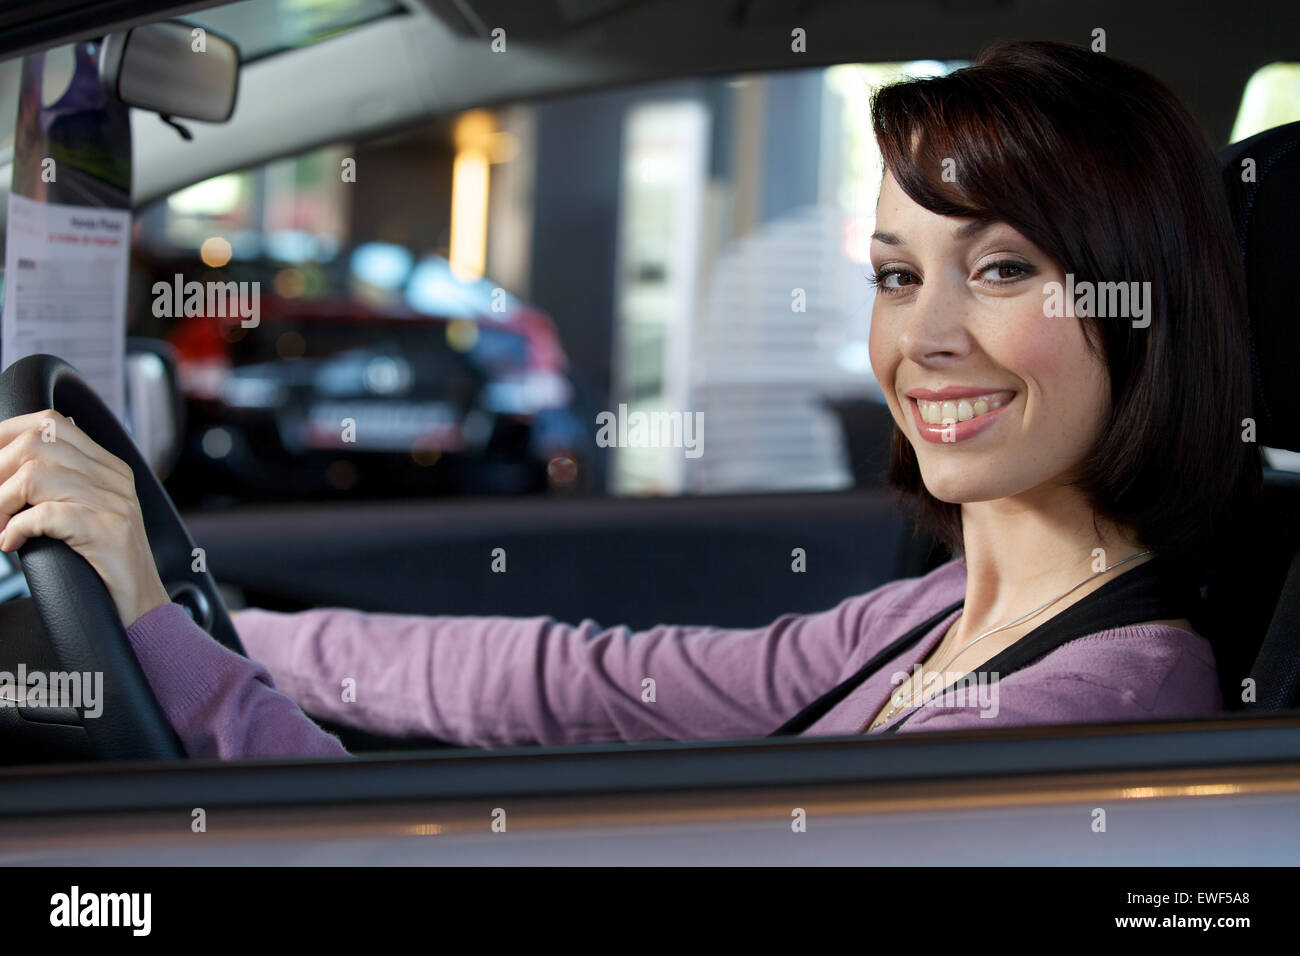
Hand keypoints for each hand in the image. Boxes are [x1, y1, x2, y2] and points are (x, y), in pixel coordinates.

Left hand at [0, 409, 168, 626]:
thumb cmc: (104, 566)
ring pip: (36, 475)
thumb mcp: (84, 514)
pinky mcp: (107, 530)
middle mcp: (113, 478)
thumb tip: (9, 470)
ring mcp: (114, 502)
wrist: (141, 606)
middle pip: (38, 442)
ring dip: (1, 501)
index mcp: (108, 467)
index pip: (51, 423)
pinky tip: (12, 544)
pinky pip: (47, 514)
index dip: (7, 435)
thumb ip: (60, 487)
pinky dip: (17, 528)